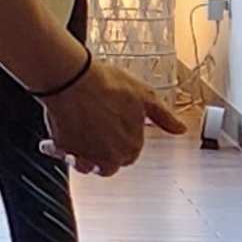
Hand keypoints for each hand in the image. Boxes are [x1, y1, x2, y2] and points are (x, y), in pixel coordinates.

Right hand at [49, 57, 158, 177]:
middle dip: (104, 148)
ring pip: (86, 163)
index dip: (124, 137)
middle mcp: (108, 157)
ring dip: (84, 152)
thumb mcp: (145, 96)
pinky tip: (61, 131)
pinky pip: (63, 153)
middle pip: (108, 162)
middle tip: (98, 126)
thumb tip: (180, 129)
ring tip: (81, 130)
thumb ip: (163, 117)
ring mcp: (84, 155)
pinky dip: (60, 146)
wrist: (73, 78)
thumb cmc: (108, 85)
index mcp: (130, 147)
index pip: (131, 154)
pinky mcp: (62, 148)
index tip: (117, 124)